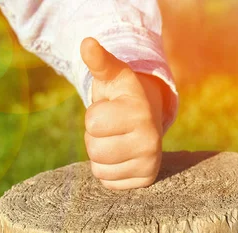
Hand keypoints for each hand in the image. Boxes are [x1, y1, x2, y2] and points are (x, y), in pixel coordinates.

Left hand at [80, 37, 164, 189]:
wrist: (148, 117)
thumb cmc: (123, 96)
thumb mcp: (112, 76)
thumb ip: (99, 61)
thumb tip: (87, 44)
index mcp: (140, 112)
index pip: (92, 123)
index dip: (94, 115)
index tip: (110, 109)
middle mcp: (150, 139)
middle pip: (94, 149)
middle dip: (96, 138)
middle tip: (112, 129)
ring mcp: (150, 162)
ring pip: (99, 168)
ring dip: (101, 155)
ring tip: (116, 141)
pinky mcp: (147, 180)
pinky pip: (108, 182)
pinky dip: (109, 171)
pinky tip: (121, 157)